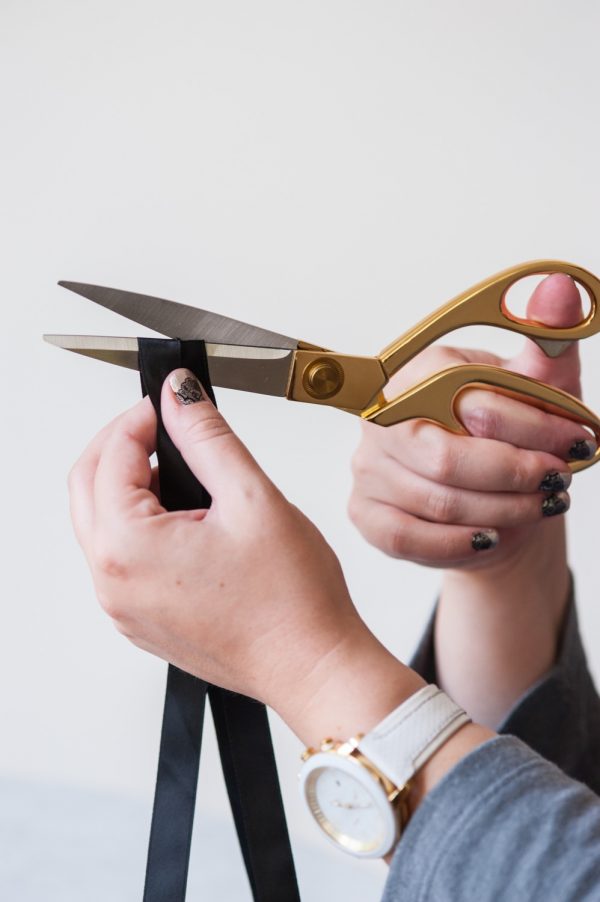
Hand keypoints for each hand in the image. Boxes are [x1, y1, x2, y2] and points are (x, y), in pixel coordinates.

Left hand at [68, 366, 492, 834]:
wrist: (312, 667)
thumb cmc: (292, 600)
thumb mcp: (252, 497)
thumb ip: (207, 437)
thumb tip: (179, 395)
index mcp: (129, 549)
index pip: (110, 456)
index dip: (141, 418)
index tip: (171, 403)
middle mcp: (112, 583)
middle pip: (87, 487)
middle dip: (122, 446)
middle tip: (166, 426)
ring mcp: (123, 608)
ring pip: (100, 523)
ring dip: (128, 485)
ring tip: (183, 472)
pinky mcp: (140, 620)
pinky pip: (119, 557)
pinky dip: (138, 524)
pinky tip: (184, 517)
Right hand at [348, 274, 593, 725]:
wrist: (487, 490)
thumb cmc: (508, 434)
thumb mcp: (540, 386)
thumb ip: (549, 341)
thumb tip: (558, 289)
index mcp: (420, 371)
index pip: (469, 400)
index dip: (532, 427)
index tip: (576, 443)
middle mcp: (382, 415)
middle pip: (443, 458)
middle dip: (512, 477)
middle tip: (553, 480)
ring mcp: (367, 464)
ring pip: (434, 503)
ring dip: (500, 512)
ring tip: (536, 505)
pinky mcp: (363, 510)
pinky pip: (405, 538)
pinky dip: (455, 544)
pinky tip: (489, 536)